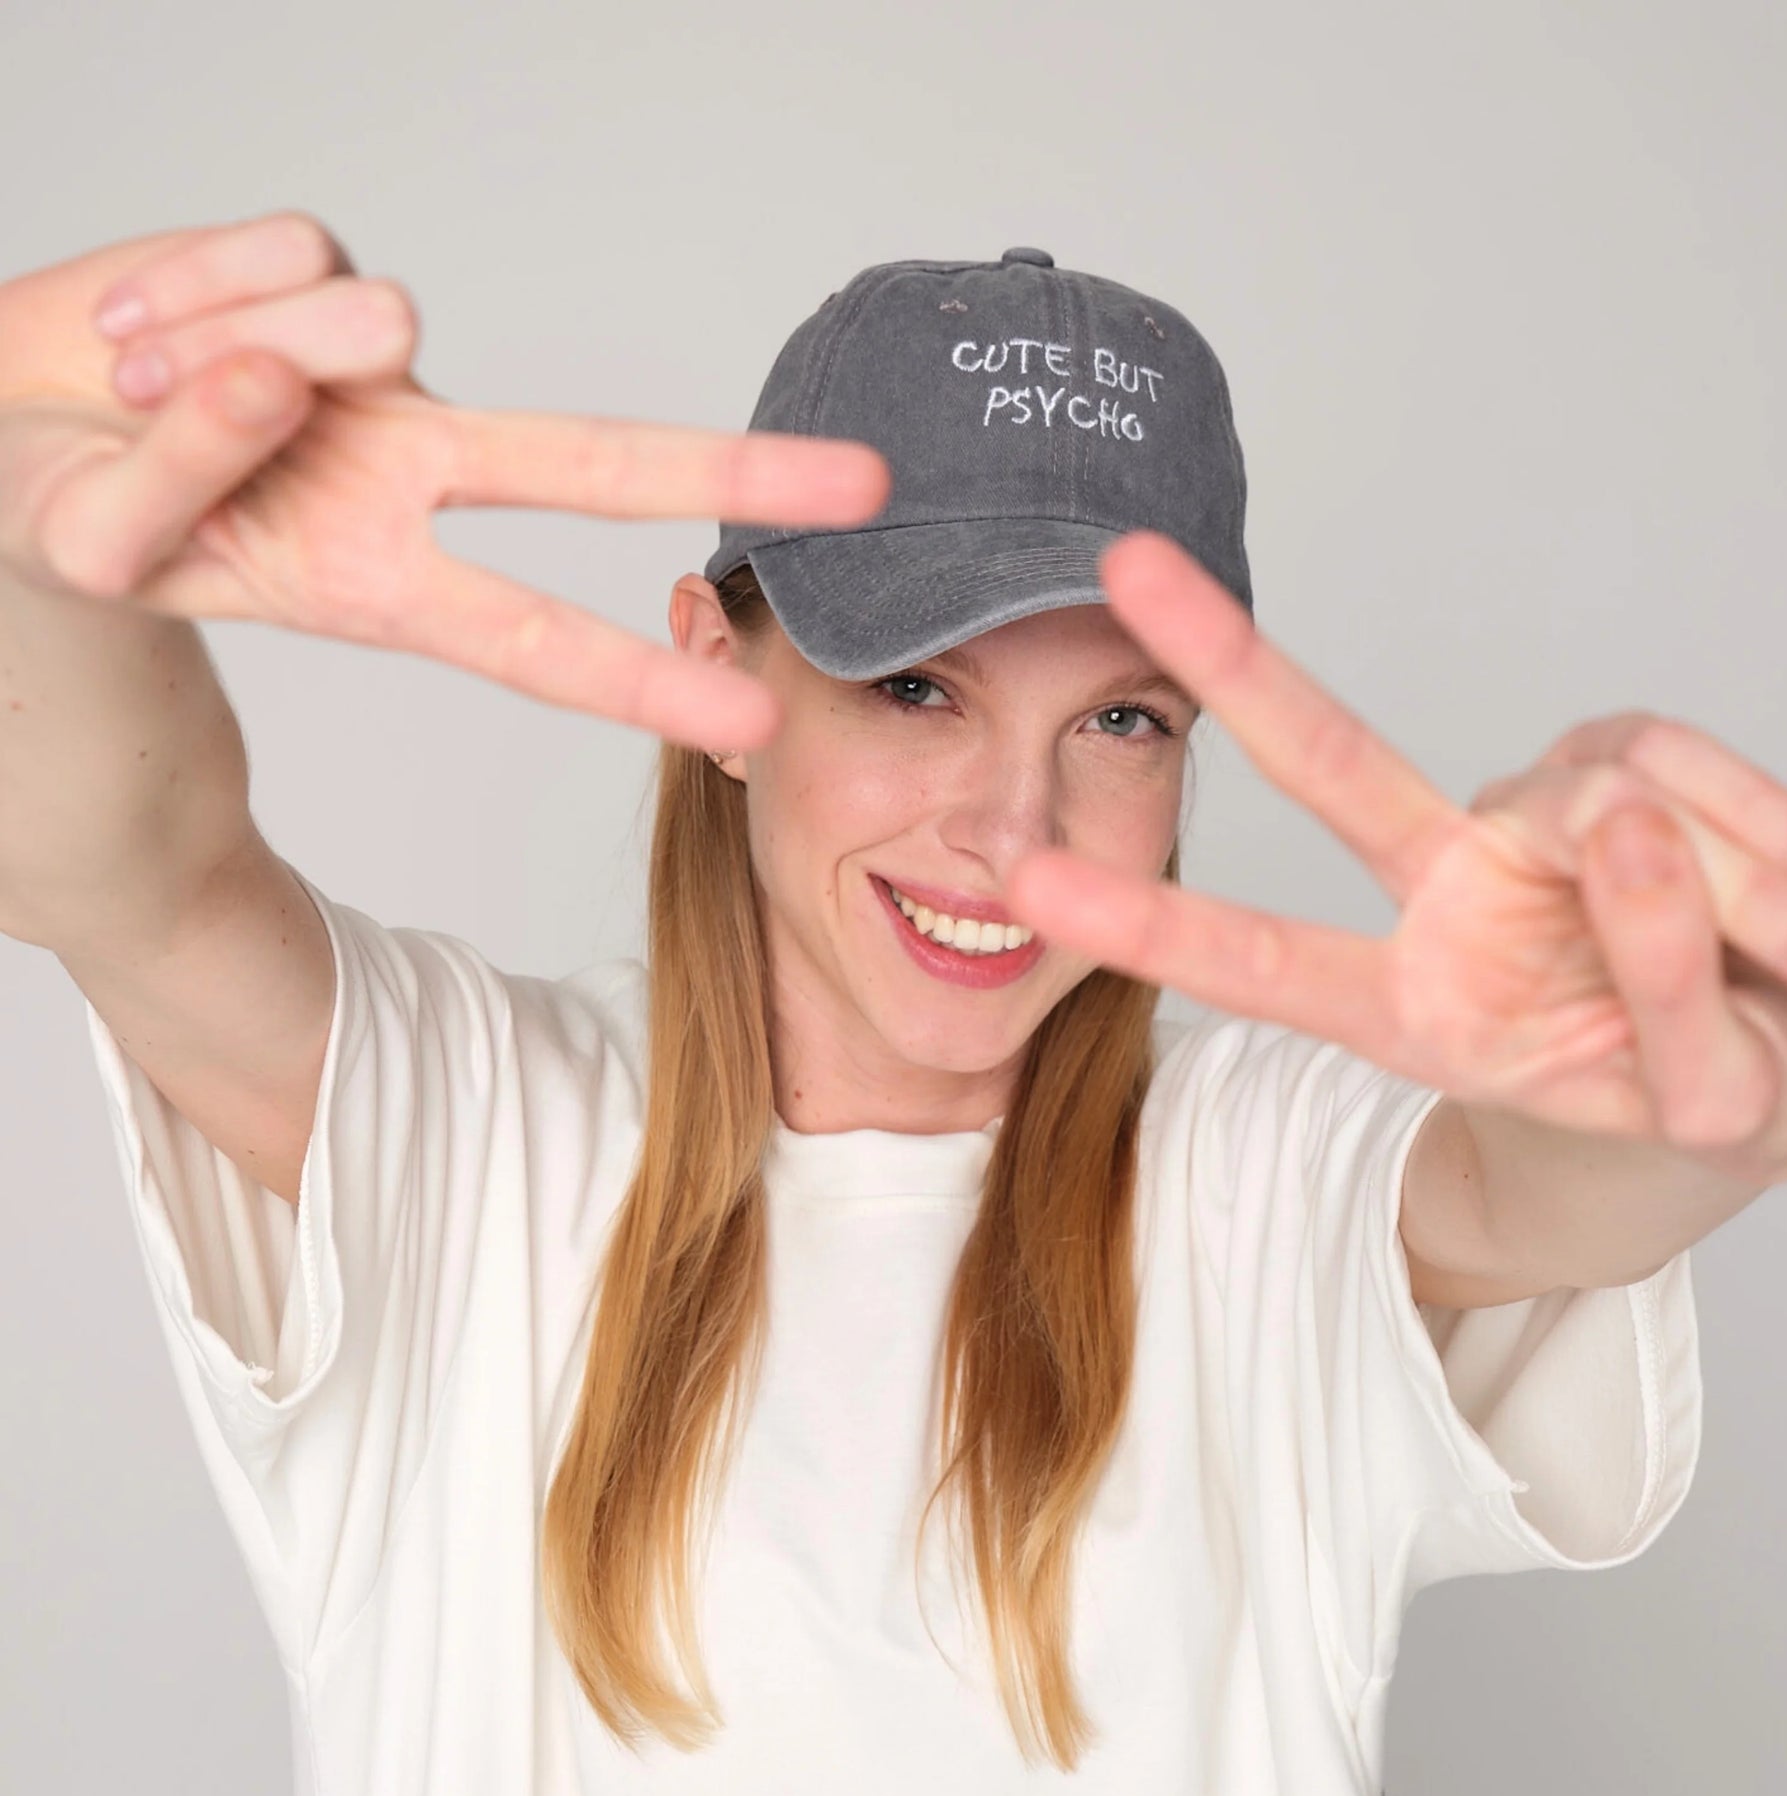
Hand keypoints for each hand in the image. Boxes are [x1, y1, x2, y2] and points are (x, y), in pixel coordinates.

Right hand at [0, 213, 888, 749]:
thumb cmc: (62, 511)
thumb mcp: (108, 541)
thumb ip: (191, 472)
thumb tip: (286, 363)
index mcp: (379, 581)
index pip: (534, 639)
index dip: (643, 679)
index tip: (753, 719)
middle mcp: (403, 469)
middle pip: (587, 461)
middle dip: (727, 473)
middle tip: (867, 486)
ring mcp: (366, 367)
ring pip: (369, 312)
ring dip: (219, 353)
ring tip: (132, 387)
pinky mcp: (313, 264)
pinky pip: (280, 245)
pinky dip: (182, 283)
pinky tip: (138, 329)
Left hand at [1007, 533, 1786, 1176]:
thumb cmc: (1714, 1101)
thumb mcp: (1710, 1101)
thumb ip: (1668, 984)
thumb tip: (1631, 828)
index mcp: (1420, 1012)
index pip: (1267, 963)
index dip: (1149, 925)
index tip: (1029, 881)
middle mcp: (1452, 900)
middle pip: (1335, 765)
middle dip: (1236, 664)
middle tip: (1130, 566)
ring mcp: (1530, 830)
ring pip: (1599, 793)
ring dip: (1716, 880)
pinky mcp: (1620, 772)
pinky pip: (1679, 765)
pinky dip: (1758, 827)